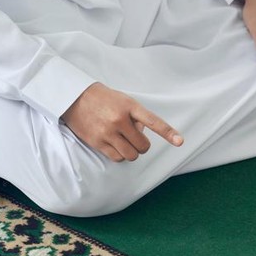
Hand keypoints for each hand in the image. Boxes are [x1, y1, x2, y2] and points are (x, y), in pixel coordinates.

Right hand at [60, 83, 182, 161]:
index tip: (180, 142)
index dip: (168, 132)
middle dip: (142, 145)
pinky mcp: (97, 142)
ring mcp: (108, 132)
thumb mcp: (123, 100)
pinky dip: (119, 155)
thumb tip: (141, 134)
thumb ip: (136, 116)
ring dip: (131, 152)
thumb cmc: (103, 99)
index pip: (153, 121)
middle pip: (143, 146)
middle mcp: (119, 120)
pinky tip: (113, 144)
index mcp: (129, 106)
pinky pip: (117, 158)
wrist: (75, 97)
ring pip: (131, 155)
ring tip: (123, 141)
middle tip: (133, 137)